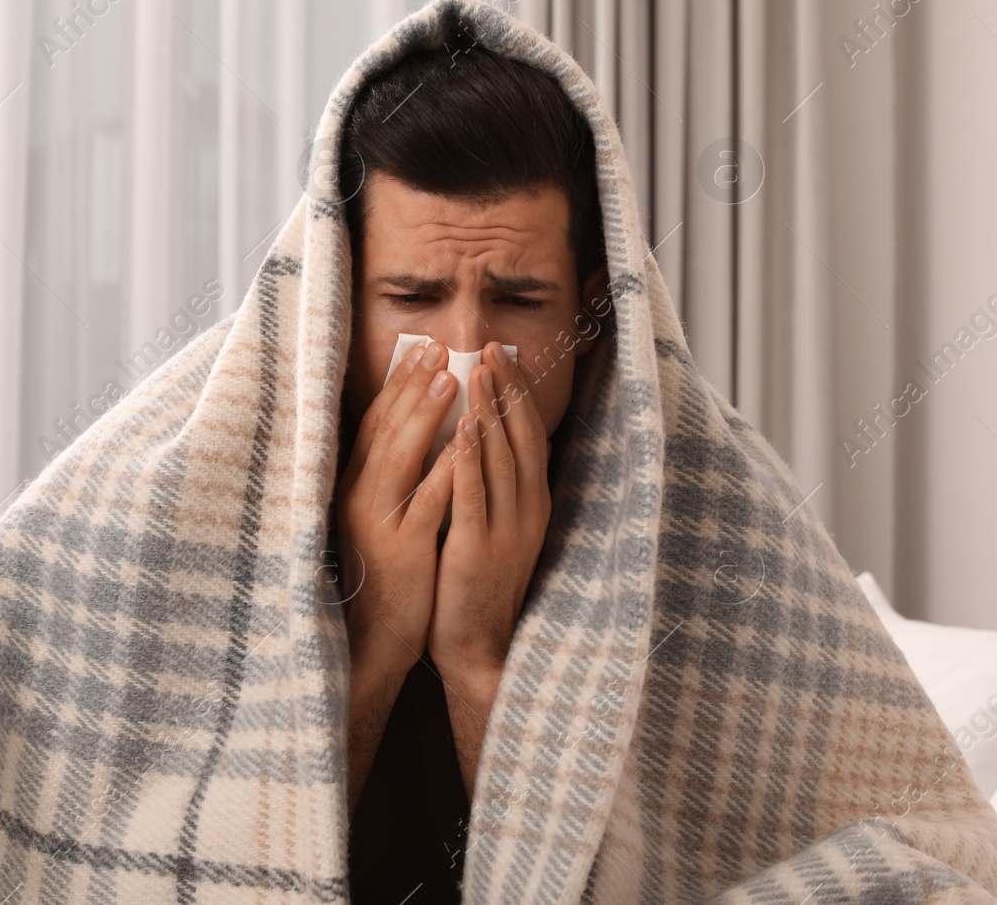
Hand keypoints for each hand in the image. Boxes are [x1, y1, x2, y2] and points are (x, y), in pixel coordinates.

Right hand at [337, 339, 457, 682]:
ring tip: (450, 379)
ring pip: (400, 458)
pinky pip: (425, 502)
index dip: (399, 385)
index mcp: (356, 487)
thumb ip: (394, 477)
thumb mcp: (383, 518)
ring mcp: (377, 522)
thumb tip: (418, 430)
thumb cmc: (388, 575)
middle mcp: (359, 498)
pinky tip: (464, 443)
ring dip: (425, 416)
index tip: (423, 351)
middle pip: (385, 430)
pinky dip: (444, 469)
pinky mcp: (401, 550)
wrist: (374, 640)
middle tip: (437, 348)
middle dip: (412, 386)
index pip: (377, 424)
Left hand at [429, 341, 551, 692]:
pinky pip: (477, 495)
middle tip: (490, 348)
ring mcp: (507, 530)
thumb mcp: (495, 528)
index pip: (529, 434)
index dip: (517, 393)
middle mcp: (527, 510)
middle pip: (521, 438)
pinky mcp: (480, 550)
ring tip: (477, 373)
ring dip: (491, 413)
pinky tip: (464, 429)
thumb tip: (480, 436)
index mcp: (532, 503)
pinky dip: (471, 459)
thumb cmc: (476, 585)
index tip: (501, 354)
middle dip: (506, 390)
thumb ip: (494, 486)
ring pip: (503, 459)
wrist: (478, 647)